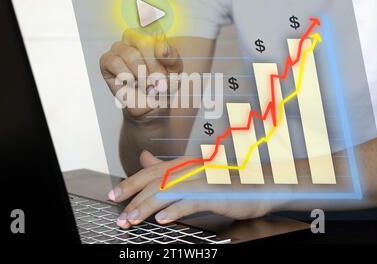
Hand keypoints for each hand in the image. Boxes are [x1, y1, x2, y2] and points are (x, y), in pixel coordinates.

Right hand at [100, 29, 182, 117]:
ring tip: (146, 85)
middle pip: (144, 43)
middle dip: (154, 67)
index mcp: (151, 35)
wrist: (152, 104)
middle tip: (158, 83)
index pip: (157, 34)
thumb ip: (172, 57)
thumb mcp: (174, 70)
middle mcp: (133, 37)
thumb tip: (162, 47)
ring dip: (141, 74)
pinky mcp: (106, 60)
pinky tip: (132, 83)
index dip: (163, 56)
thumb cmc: (162, 83)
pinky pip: (115, 62)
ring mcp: (119, 48)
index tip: (167, 72)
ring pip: (131, 55)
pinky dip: (127, 76)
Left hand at [108, 151, 279, 228]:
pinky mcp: (215, 192)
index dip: (130, 183)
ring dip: (147, 207)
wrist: (262, 183)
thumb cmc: (227, 180)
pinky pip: (192, 201)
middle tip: (119, 214)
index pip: (151, 172)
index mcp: (184, 163)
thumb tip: (144, 158)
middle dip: (133, 197)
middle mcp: (190, 168)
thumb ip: (167, 167)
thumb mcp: (194, 171)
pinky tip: (163, 219)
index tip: (114, 195)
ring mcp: (203, 179)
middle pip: (155, 181)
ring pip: (168, 191)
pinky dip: (175, 209)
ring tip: (132, 219)